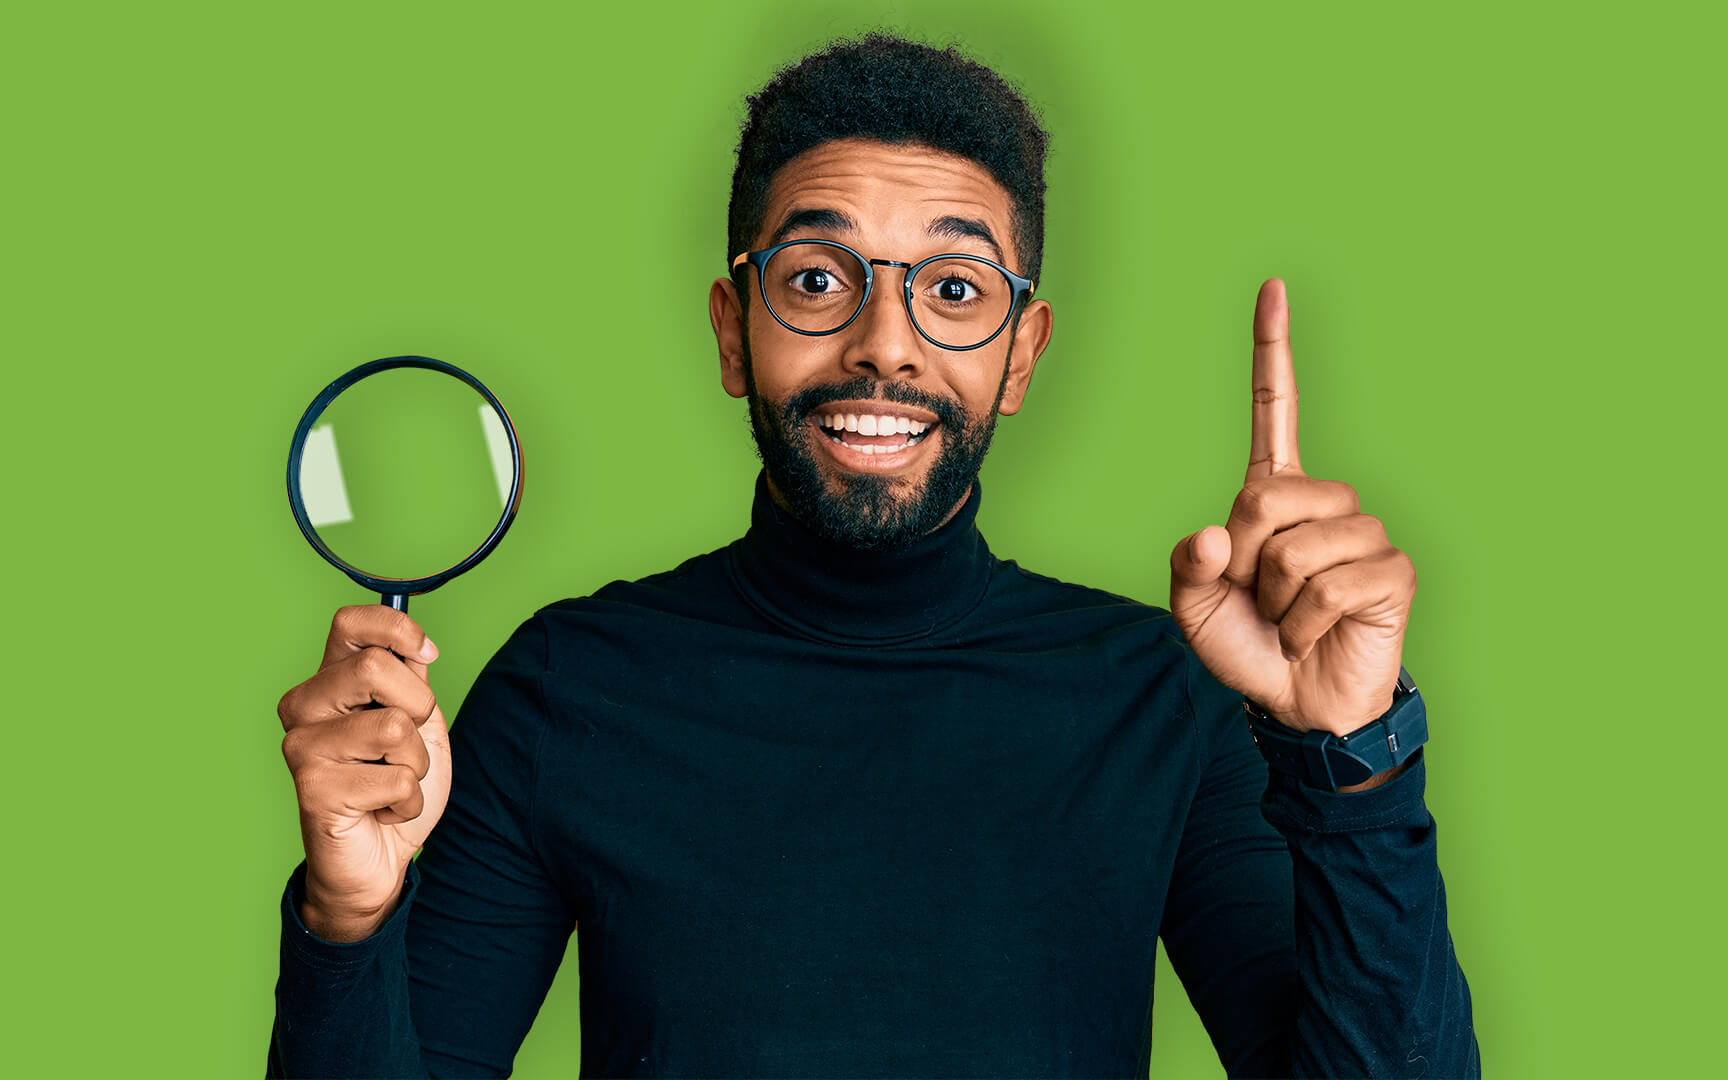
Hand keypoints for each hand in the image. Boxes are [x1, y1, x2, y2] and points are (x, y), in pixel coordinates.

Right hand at [278, 605, 451, 939]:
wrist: (381, 860)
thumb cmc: (395, 787)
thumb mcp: (416, 722)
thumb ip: (410, 680)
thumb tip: (415, 646)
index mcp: (329, 681)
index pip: (351, 623)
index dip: (398, 629)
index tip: (427, 657)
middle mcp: (304, 706)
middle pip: (375, 666)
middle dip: (418, 708)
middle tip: (406, 746)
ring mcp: (303, 746)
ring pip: (394, 726)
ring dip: (415, 763)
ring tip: (391, 783)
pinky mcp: (312, 788)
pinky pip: (395, 777)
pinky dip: (407, 800)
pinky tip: (381, 811)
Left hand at [1168, 279, 1416, 736]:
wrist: (1295, 705)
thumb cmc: (1249, 645)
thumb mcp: (1193, 607)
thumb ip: (1187, 567)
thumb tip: (1215, 535)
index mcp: (1274, 495)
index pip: (1276, 411)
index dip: (1273, 351)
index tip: (1273, 288)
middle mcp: (1326, 502)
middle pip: (1265, 499)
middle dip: (1246, 561)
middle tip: (1260, 597)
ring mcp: (1365, 533)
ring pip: (1297, 548)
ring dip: (1276, 598)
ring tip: (1290, 618)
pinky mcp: (1394, 570)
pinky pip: (1329, 584)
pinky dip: (1305, 621)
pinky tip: (1317, 633)